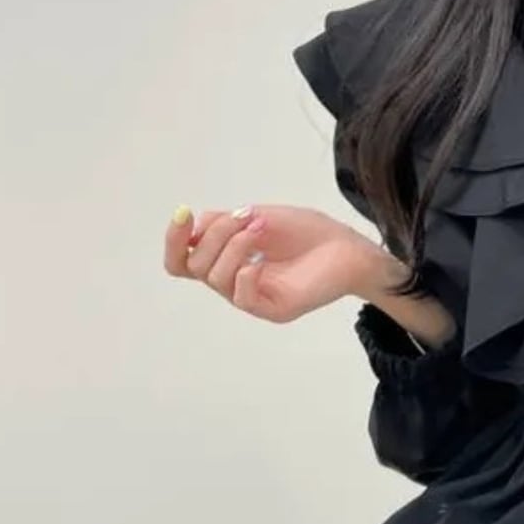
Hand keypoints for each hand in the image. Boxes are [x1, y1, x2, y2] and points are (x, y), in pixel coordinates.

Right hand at [162, 204, 402, 322]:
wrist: (348, 248)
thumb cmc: (308, 232)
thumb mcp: (257, 216)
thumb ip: (222, 223)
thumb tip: (191, 226)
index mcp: (228, 261)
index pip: (183, 261)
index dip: (174, 240)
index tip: (183, 214)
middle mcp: (235, 282)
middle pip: (195, 266)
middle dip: (215, 234)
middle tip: (247, 216)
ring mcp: (254, 297)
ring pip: (216, 278)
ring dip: (232, 246)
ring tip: (259, 228)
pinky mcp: (273, 309)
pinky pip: (241, 298)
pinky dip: (244, 275)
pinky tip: (260, 261)